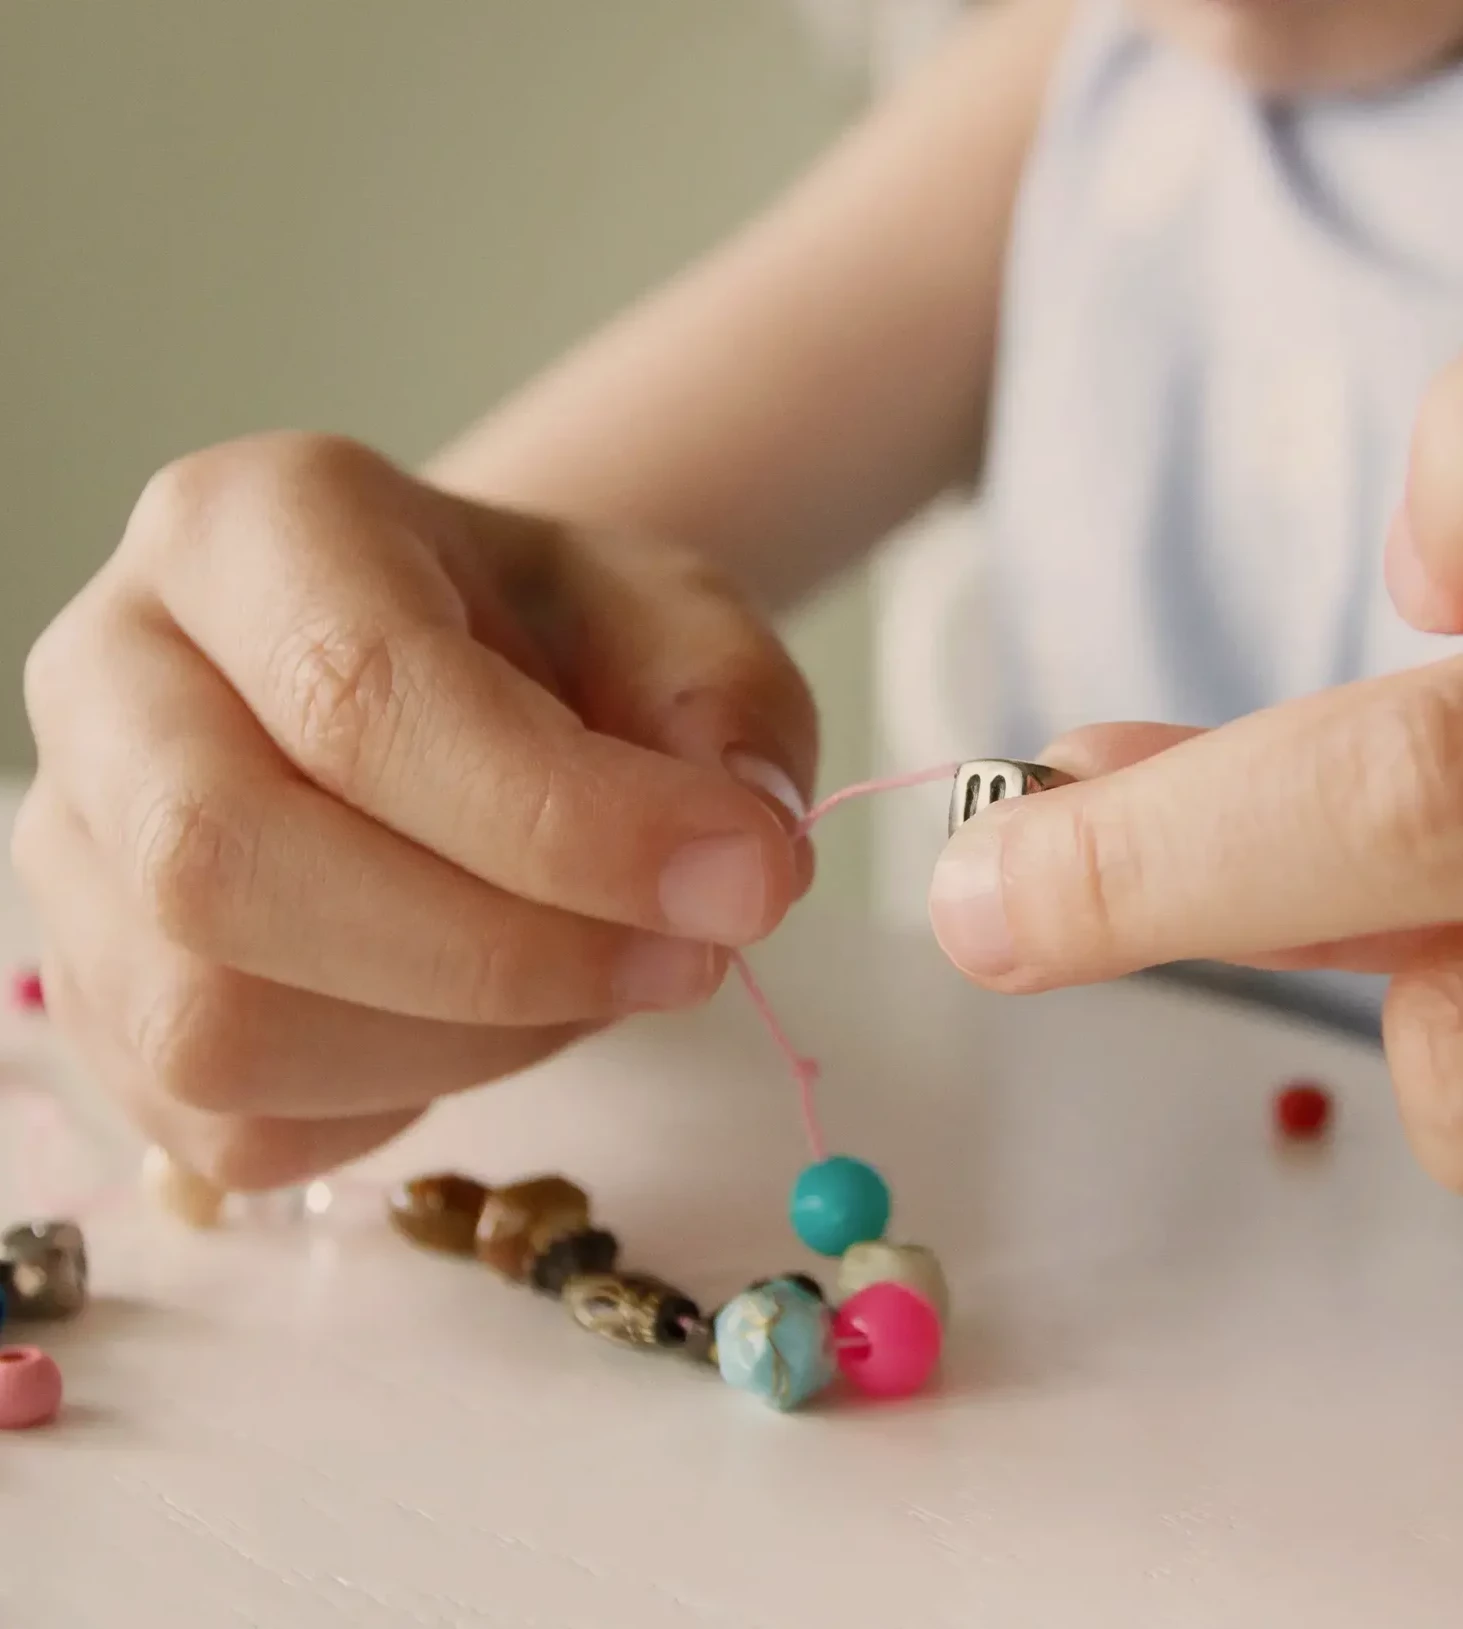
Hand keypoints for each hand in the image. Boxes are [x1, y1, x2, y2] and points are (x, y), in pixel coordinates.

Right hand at [12, 434, 816, 1189]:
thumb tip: (740, 856)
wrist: (458, 684)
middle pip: (223, 864)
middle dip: (499, 954)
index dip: (565, 821)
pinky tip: (489, 1019)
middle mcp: (110, 674)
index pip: (358, 691)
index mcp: (248, 527)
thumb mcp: (679, 620)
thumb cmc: (554, 642)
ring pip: (212, 1023)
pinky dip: (400, 1101)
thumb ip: (729, 708)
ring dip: (463, 1042)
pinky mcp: (92, 1000)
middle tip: (691, 958)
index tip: (746, 880)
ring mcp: (72, 850)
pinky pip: (229, 1125)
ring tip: (593, 977)